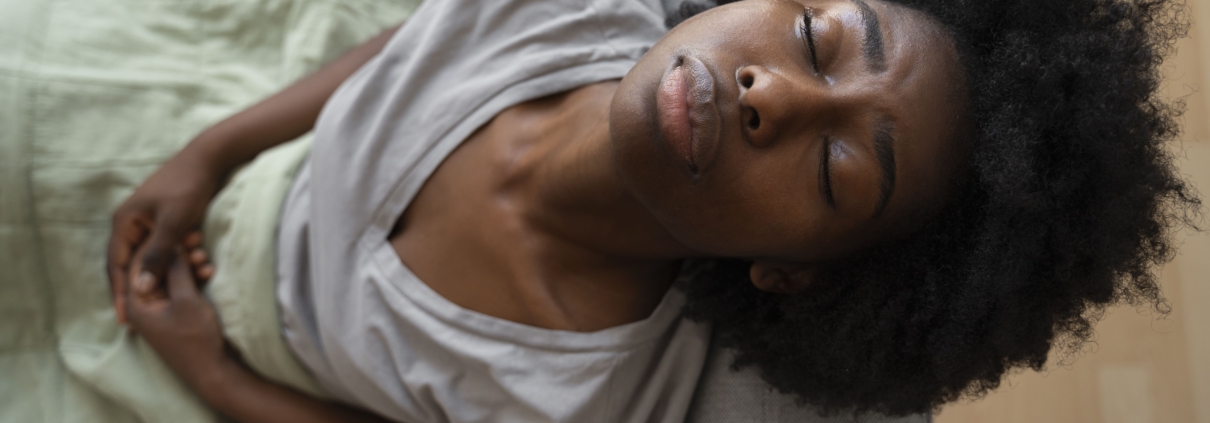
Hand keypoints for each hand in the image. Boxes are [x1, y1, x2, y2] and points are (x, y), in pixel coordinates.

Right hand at [108, 146, 224, 323]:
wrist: (209, 158)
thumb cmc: (188, 188)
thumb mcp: (173, 225)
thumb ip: (157, 256)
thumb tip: (141, 288)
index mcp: (124, 222)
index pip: (117, 265)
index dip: (120, 293)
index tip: (125, 319)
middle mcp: (131, 222)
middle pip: (132, 263)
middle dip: (144, 287)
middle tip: (145, 318)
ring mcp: (148, 220)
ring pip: (154, 256)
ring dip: (170, 271)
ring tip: (182, 286)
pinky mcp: (166, 220)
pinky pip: (168, 247)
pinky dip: (181, 259)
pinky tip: (196, 267)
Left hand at [126, 251, 231, 394]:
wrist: (213, 371)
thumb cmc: (195, 337)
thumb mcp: (186, 299)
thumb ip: (176, 270)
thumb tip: (172, 245)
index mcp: (137, 302)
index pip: (140, 263)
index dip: (160, 243)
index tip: (179, 227)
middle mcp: (143, 305)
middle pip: (155, 268)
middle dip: (176, 253)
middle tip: (196, 237)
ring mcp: (159, 310)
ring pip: (170, 277)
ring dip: (187, 265)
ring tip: (206, 256)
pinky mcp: (174, 313)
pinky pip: (179, 288)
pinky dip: (192, 278)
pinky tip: (209, 271)